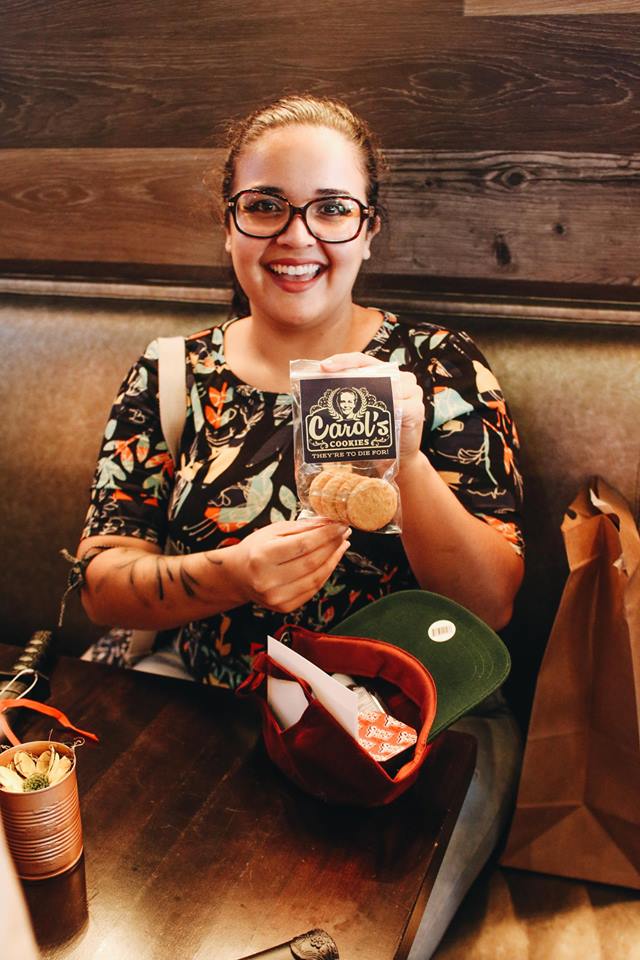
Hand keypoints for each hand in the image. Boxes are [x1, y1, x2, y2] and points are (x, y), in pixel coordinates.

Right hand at [224, 519, 349, 612]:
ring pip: (317, 577)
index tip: (340, 524)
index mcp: (262, 556)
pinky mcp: (285, 607)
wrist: (239, 576)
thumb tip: (329, 522)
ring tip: (342, 545)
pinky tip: (331, 560)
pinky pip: (313, 589)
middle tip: (344, 532)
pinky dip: (325, 573)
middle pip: (312, 561)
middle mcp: (268, 580)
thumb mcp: (273, 531)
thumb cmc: (256, 549)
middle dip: (333, 545)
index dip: (326, 534)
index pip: (303, 544)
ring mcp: (277, 597)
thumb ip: (302, 527)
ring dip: (334, 559)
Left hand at [321, 353, 424, 460]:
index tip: (323, 366)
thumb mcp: (359, 413)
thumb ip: (348, 399)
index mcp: (386, 375)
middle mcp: (400, 379)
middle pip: (372, 369)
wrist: (397, 460)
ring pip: (384, 385)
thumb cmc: (374, 434)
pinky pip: (398, 405)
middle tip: (326, 381)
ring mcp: (411, 392)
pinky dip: (383, 410)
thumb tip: (315, 390)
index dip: (343, 360)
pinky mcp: (417, 409)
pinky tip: (370, 417)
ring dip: (364, 396)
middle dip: (347, 374)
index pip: (362, 361)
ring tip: (344, 404)